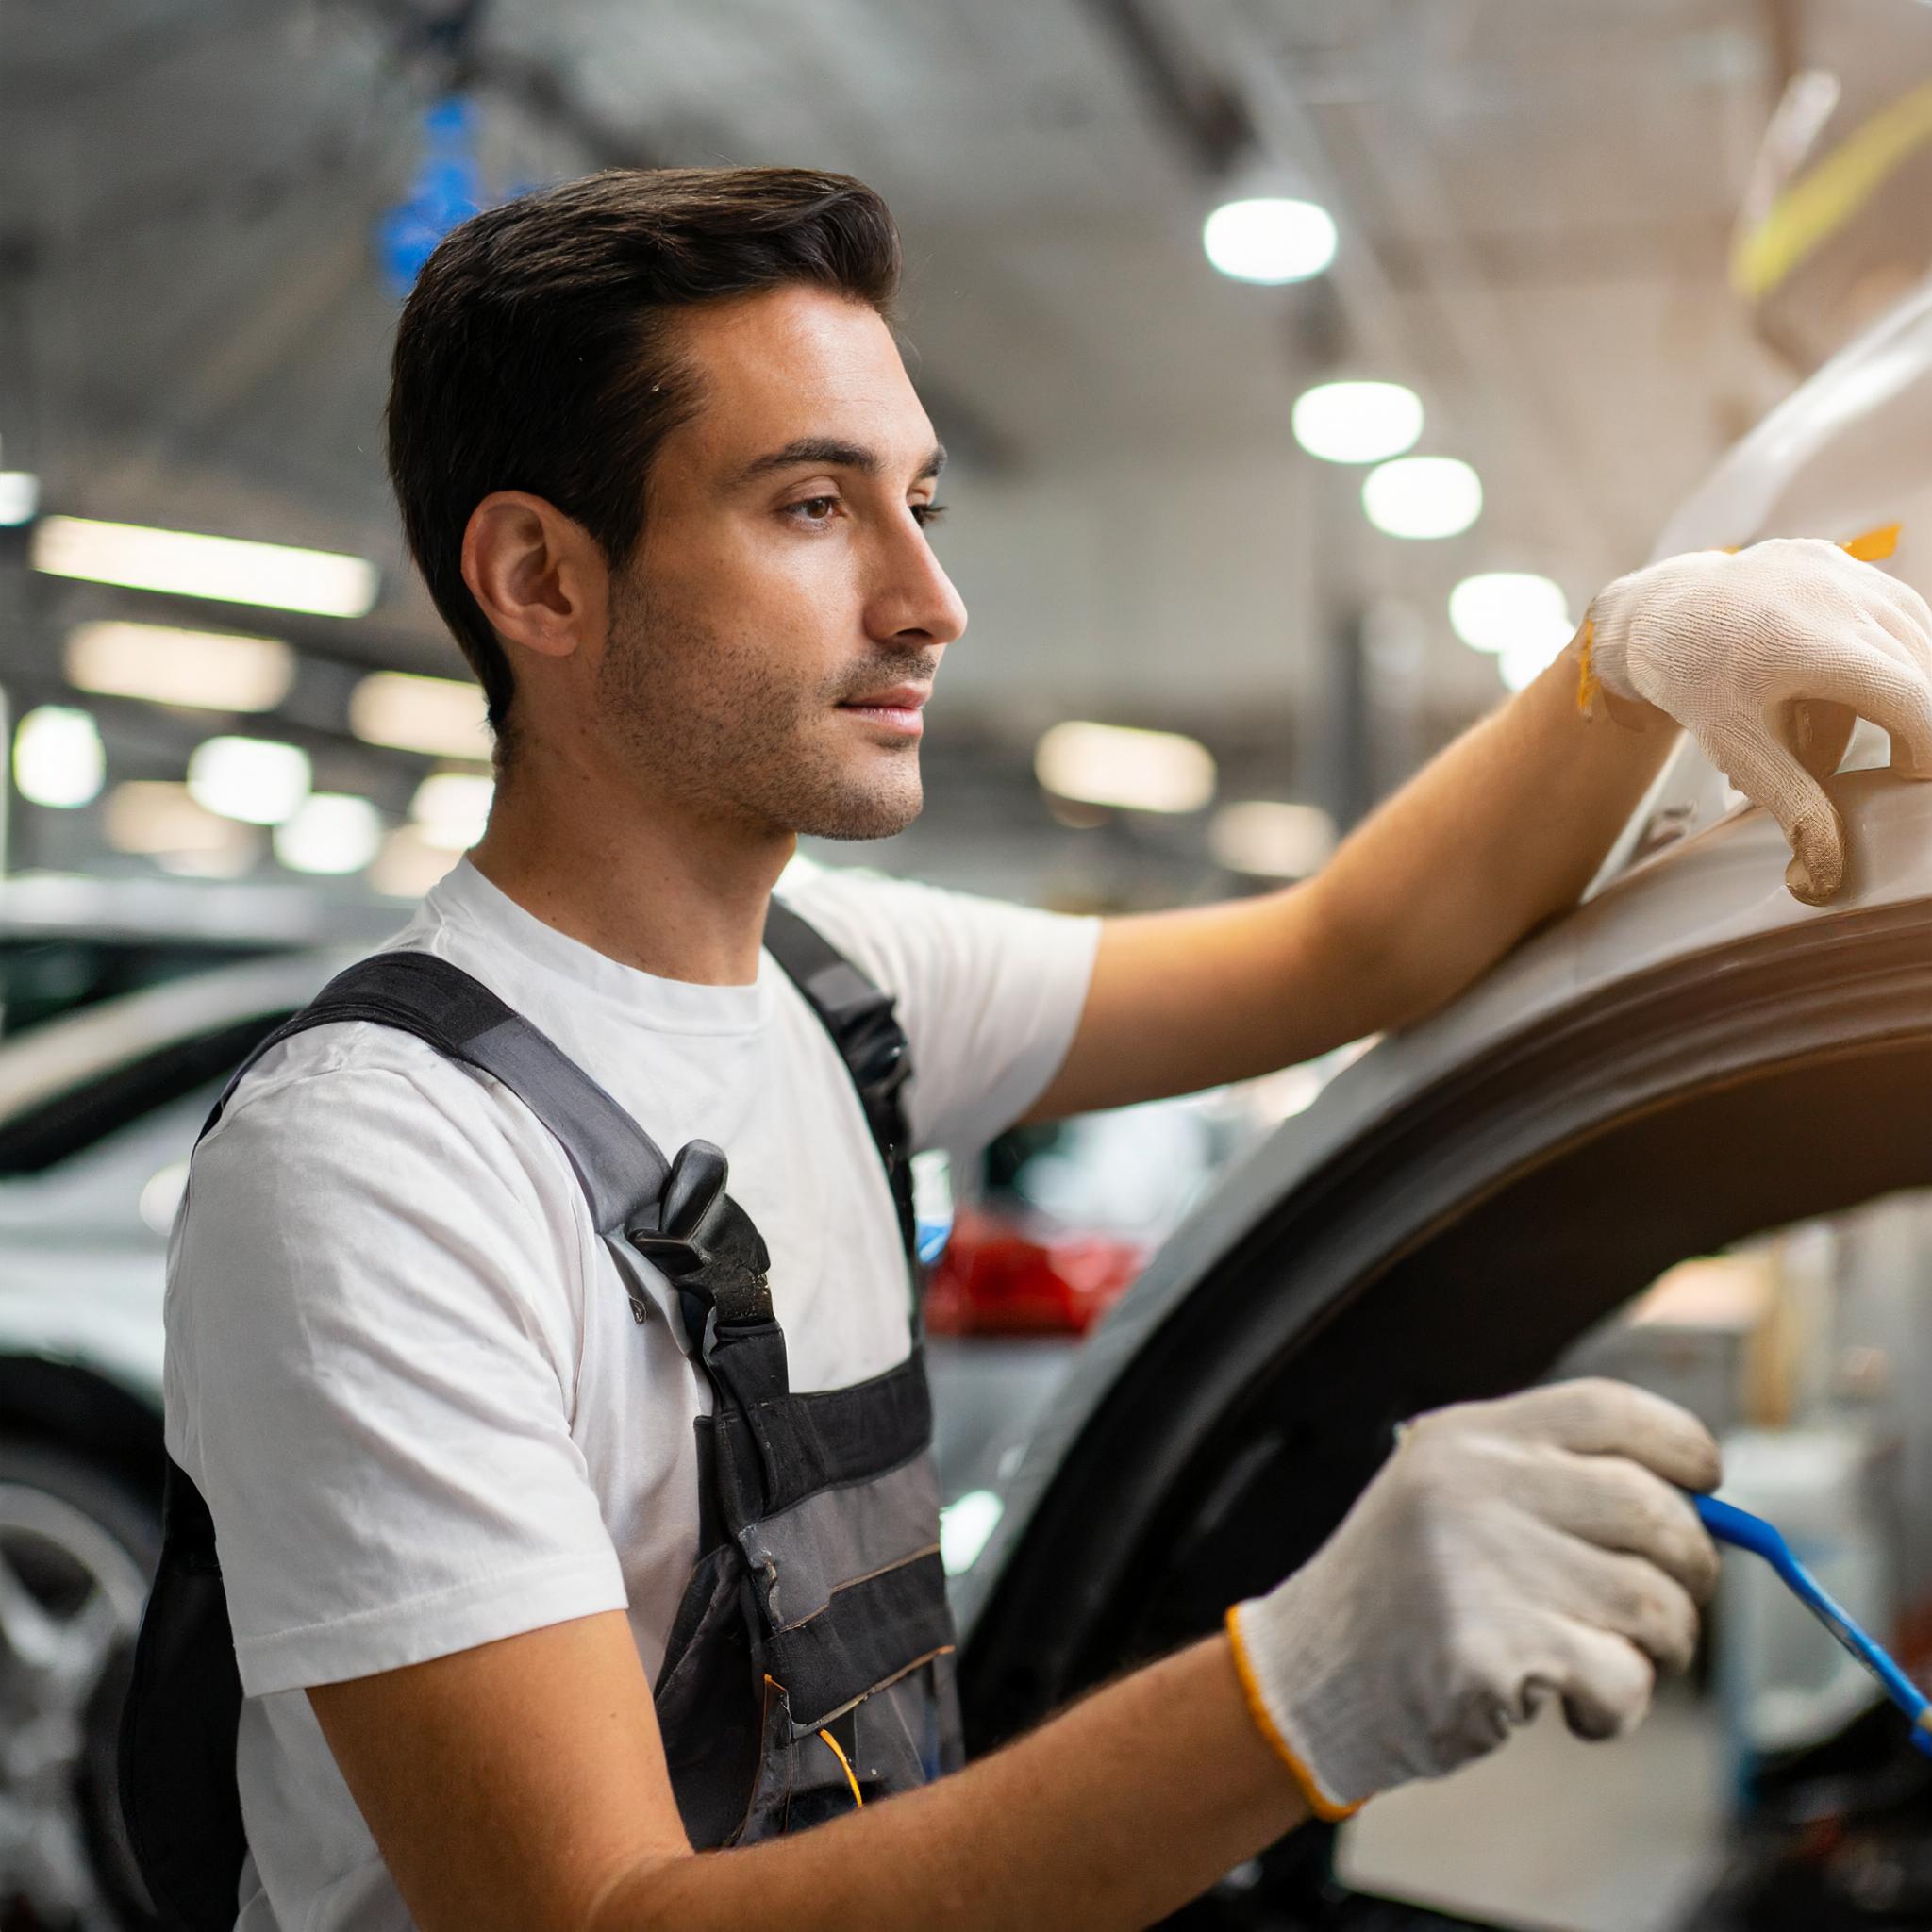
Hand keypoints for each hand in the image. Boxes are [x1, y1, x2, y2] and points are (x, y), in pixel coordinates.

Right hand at [1226, 1379, 1720, 1816]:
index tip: (1706, 1486)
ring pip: (1655, 1604)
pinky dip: (1619, 1707)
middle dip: (1691, 1571)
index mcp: (1470, 1437)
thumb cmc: (1407, 1593)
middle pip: (1654, 1510)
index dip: (1681, 1446)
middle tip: (1666, 1611)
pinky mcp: (1493, 1649)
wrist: (1314, 1677)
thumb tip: (1704, 1508)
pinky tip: (1571, 1706)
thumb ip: (1553, 1482)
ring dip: (1660, 1650)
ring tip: (1611, 1661)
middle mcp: (1475, 1485)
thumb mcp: (1455, 1495)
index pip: (1609, 1410)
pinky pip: (1623, 1679)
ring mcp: (1483, 1564)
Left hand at [1583, 537, 1931, 903]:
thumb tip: (1826, 879)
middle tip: (1882, 768)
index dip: (1927, 747)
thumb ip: (1795, 807)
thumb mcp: (1735, 749)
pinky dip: (1875, 658)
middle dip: (1907, 726)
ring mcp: (1838, 567)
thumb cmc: (1687, 682)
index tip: (1912, 782)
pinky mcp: (1837, 558)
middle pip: (1916, 672)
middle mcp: (1834, 592)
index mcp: (1809, 640)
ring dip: (1889, 693)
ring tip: (1829, 732)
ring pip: (1907, 641)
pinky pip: (1886, 613)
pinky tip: (1827, 693)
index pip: (1911, 699)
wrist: (1651, 613)